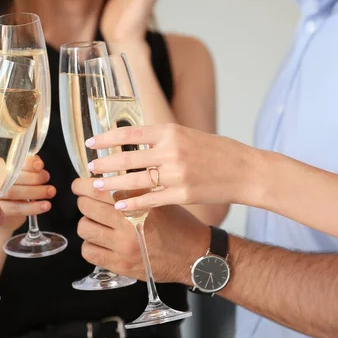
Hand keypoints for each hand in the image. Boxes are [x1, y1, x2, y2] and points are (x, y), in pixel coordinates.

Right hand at [0, 155, 55, 233]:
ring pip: (13, 192)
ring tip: (50, 191)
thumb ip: (26, 166)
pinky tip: (44, 205)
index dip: (26, 163)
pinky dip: (32, 207)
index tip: (40, 165)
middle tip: (46, 178)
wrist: (0, 213)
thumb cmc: (11, 189)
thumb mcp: (18, 175)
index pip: (10, 162)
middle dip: (33, 177)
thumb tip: (37, 162)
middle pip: (11, 177)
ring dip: (35, 191)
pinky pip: (15, 208)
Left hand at [72, 177, 207, 284]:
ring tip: (96, 222)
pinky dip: (90, 245)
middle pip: (85, 206)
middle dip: (84, 201)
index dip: (82, 185)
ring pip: (84, 228)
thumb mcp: (158, 198)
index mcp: (137, 202)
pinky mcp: (120, 265)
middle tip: (89, 202)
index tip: (80, 185)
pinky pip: (88, 252)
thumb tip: (103, 180)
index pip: (97, 188)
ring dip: (87, 223)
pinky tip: (100, 241)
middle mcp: (128, 223)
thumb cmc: (178, 224)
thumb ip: (132, 190)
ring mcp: (122, 246)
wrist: (195, 255)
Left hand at [86, 124, 260, 212]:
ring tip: (97, 187)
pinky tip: (119, 206)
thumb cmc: (218, 152)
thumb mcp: (188, 136)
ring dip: (113, 185)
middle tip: (90, 168)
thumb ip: (162, 139)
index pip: (130, 133)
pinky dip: (132, 204)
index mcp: (171, 131)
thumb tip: (134, 143)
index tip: (91, 143)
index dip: (107, 138)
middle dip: (105, 164)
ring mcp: (177, 174)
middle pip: (128, 158)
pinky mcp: (183, 194)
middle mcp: (171, 150)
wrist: (247, 171)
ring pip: (135, 180)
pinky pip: (151, 200)